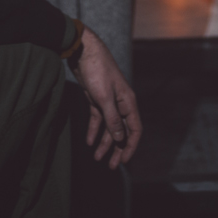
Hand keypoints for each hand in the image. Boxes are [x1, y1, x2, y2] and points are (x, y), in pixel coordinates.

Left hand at [71, 27, 141, 170]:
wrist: (83, 51)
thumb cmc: (97, 71)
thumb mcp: (104, 97)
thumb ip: (113, 119)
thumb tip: (120, 138)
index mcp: (128, 102)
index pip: (134, 129)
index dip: (130, 146)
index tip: (123, 160)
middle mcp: (121, 103)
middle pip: (121, 131)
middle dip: (116, 149)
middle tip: (111, 166)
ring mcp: (108, 101)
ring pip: (109, 127)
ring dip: (104, 143)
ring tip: (97, 158)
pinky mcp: (96, 98)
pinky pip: (98, 119)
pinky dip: (94, 130)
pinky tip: (89, 141)